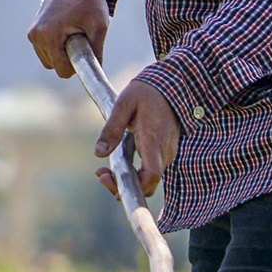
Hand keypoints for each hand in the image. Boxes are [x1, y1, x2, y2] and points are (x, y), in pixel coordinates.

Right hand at [27, 0, 109, 78]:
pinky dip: (55, 46)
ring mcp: (32, 33)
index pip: (61, 70)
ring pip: (48, 59)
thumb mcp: (99, 26)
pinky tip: (64, 31)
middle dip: (67, 57)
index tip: (84, 51)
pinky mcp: (32, 30)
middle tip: (79, 37)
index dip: (75, 66)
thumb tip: (96, 70)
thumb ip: (96, 51)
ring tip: (72, 32)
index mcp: (49, 35)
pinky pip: (44, 50)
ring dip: (61, 52)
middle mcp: (36, 35)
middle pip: (54, 66)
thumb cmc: (88, 2)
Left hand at [94, 78, 179, 197]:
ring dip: (128, 180)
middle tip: (100, 175)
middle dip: (123, 186)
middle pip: (148, 183)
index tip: (108, 179)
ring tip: (104, 171)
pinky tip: (118, 165)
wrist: (172, 84)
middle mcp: (164, 150)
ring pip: (149, 179)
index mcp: (154, 139)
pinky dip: (136, 174)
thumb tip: (99, 153)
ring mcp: (167, 152)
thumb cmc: (146, 92)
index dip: (132, 186)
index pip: (150, 175)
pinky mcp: (165, 151)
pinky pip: (151, 170)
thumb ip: (112, 129)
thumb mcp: (124, 104)